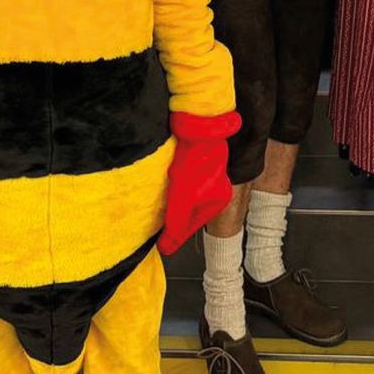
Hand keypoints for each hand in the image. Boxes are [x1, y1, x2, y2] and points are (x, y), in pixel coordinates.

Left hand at [158, 111, 239, 254]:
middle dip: (172, 217)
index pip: (191, 227)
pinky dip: (170, 186)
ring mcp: (205, 175)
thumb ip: (175, 226)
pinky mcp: (194, 162)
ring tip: (156, 202)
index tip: (160, 244)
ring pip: (182, 197)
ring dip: (170, 201)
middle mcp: (214, 189)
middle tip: (155, 222)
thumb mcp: (183, 200)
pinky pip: (180, 182)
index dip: (174, 235)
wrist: (198, 125)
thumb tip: (167, 247)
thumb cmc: (197, 161)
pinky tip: (161, 183)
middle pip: (187, 212)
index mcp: (217, 201)